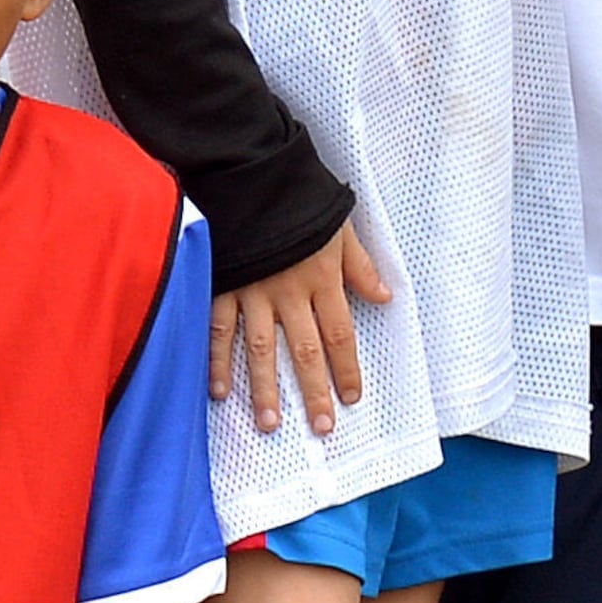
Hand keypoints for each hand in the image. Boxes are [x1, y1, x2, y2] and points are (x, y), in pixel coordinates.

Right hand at [212, 219, 392, 436]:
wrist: (251, 175)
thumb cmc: (298, 199)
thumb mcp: (338, 227)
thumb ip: (360, 266)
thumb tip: (384, 297)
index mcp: (321, 279)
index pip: (340, 335)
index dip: (347, 369)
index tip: (351, 398)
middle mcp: (289, 293)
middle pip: (306, 351)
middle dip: (314, 392)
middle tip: (321, 427)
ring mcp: (253, 292)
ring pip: (262, 350)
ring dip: (266, 389)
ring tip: (271, 423)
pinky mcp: (222, 285)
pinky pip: (219, 330)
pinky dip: (217, 361)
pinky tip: (218, 391)